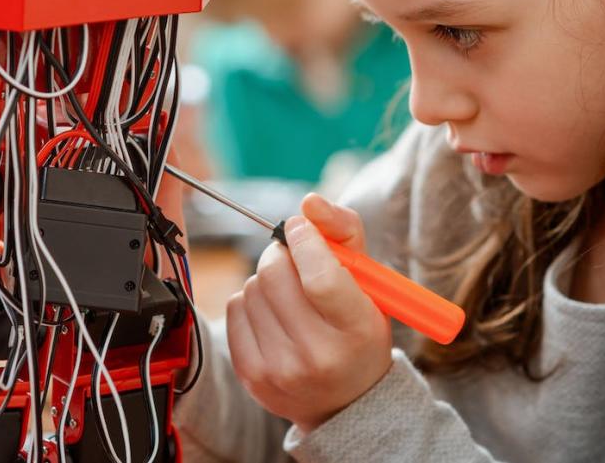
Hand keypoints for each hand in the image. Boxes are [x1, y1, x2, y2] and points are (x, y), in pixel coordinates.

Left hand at [226, 193, 392, 432]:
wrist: (345, 401)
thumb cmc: (357, 329)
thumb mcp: (369, 282)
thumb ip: (344, 232)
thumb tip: (308, 202)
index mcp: (357, 330)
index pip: (320, 277)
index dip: (305, 241)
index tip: (300, 228)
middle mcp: (319, 355)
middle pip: (275, 274)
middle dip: (282, 253)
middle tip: (295, 261)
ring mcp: (281, 369)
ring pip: (252, 287)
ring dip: (267, 279)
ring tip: (288, 295)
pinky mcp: (251, 375)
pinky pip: (234, 308)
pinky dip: (250, 301)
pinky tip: (272, 314)